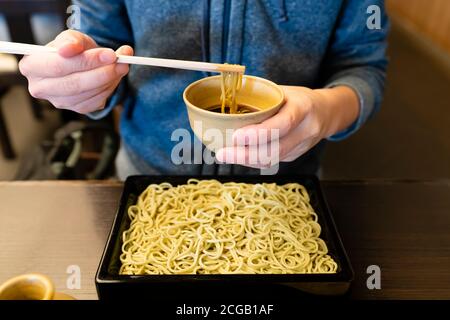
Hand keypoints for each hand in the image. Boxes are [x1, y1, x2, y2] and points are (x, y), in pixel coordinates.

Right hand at [19, 30, 133, 113]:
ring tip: (122, 65)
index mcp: (31, 66)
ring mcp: (58, 102)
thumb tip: (69, 48)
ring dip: (110, 80)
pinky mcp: (77, 109)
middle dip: (102, 72)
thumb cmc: (74, 49)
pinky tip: (114, 77)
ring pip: (88, 94)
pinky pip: (96, 101)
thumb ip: (72, 40)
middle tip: (121, 62)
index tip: (110, 54)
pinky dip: (109, 88)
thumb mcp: (72, 37)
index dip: (86, 61)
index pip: (59, 66)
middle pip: (74, 84)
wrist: (82, 63)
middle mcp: (40, 88)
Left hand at [215, 85, 359, 167]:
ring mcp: (301, 147)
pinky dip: (252, 161)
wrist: (327, 113)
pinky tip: (237, 156)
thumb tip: (226, 97)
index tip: (236, 136)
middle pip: (275, 149)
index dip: (258, 134)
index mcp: (303, 108)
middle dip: (245, 155)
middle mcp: (305, 130)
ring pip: (272, 160)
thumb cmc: (298, 98)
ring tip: (225, 155)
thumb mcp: (284, 90)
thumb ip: (261, 97)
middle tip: (222, 153)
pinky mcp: (294, 156)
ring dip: (245, 161)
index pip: (282, 124)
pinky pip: (272, 161)